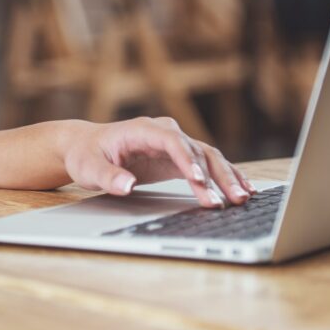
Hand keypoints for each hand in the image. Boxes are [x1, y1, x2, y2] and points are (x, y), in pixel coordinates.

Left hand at [58, 117, 255, 207]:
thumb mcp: (89, 167)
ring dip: (227, 177)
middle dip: (215, 175)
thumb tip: (125, 186)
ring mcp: (174, 143)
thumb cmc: (86, 154)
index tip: (199, 181)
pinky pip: (207, 164)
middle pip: (196, 150)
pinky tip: (243, 189)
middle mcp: (163, 132)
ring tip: (242, 199)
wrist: (86, 146)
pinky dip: (225, 176)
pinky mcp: (179, 157)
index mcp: (142, 129)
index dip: (187, 160)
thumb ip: (107, 176)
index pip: (172, 141)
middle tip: (230, 199)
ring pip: (208, 157)